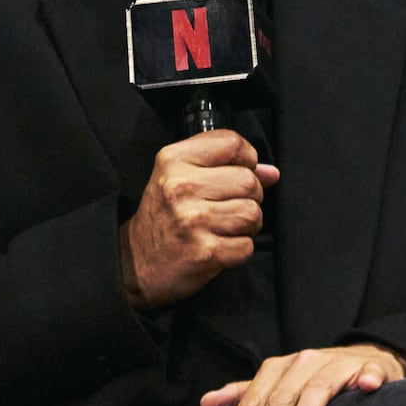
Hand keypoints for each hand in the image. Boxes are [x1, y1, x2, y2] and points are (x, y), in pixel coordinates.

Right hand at [119, 129, 278, 308]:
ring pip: (253, 213)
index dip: (247, 158)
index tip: (239, 171)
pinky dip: (239, 249)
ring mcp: (192, 220)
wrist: (133, 262)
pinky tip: (221, 247)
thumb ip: (225, 166)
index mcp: (174, 160)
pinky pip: (247, 246)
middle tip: (231, 206)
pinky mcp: (204, 252)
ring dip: (247, 225)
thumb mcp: (180, 177)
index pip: (233, 143)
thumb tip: (272, 172)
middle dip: (250, 196)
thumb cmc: (163, 215)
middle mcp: (181, 186)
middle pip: (249, 181)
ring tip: (227, 227)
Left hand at [199, 343, 405, 405]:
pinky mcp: (373, 367)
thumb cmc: (314, 382)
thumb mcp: (277, 388)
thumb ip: (244, 397)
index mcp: (281, 368)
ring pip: (319, 385)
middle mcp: (307, 362)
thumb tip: (205, 404)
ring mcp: (340, 363)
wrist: (363, 362)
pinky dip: (368, 378)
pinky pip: (370, 370)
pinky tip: (367, 389)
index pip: (255, 398)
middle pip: (283, 395)